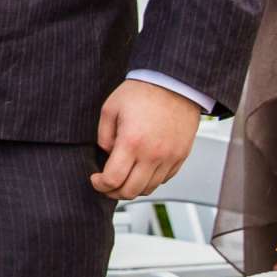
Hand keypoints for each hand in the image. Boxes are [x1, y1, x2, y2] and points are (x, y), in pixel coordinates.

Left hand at [90, 78, 201, 199]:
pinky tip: (141, 169)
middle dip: (113, 192)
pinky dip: (150, 180)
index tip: (95, 180)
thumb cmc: (142, 92)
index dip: (100, 185)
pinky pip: (164, 179)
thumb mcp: (110, 109)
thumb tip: (107, 156)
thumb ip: (104, 137)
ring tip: (123, 177)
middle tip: (106, 184)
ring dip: (133, 188)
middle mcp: (153, 154)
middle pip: (131, 191)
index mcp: (132, 142)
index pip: (113, 179)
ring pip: (149, 188)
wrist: (174, 84)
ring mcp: (170, 157)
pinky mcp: (181, 156)